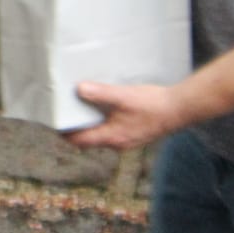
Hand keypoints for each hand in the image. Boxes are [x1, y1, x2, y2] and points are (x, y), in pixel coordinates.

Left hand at [67, 81, 185, 150]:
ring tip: (80, 107)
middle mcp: (118, 143)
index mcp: (112, 138)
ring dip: (90, 123)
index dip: (65, 133)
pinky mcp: (136, 132)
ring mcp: (128, 139)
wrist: (180, 109)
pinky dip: (103, 121)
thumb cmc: (152, 105)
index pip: (80, 141)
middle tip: (64, 111)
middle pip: (89, 139)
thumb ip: (100, 93)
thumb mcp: (122, 96)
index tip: (54, 122)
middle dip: (75, 128)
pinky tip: (104, 106)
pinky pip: (113, 129)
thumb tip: (79, 89)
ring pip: (101, 134)